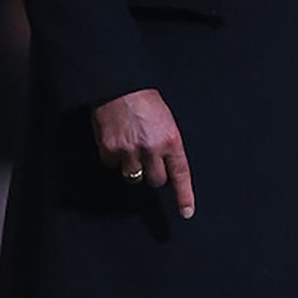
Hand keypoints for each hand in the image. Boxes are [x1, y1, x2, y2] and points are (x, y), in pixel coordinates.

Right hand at [92, 89, 195, 218]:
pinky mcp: (110, 150)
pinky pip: (112, 166)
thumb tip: (164, 166)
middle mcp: (151, 149)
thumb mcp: (166, 119)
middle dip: (154, 174)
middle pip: (156, 181)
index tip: (187, 212)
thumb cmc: (145, 99)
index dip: (184, 196)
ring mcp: (129, 151)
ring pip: (133, 177)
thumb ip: (166, 143)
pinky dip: (114, 158)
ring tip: (131, 146)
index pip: (180, 173)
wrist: (119, 84)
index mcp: (170, 139)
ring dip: (133, 167)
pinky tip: (116, 141)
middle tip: (149, 158)